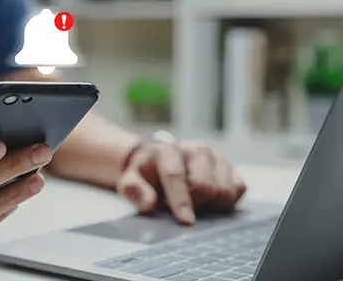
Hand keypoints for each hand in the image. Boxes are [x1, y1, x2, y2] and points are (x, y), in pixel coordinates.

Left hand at [116, 141, 246, 225]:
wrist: (162, 161)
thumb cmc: (147, 175)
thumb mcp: (131, 181)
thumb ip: (135, 191)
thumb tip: (149, 203)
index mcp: (168, 150)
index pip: (175, 175)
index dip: (181, 200)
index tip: (186, 221)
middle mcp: (196, 149)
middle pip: (204, 185)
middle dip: (193, 203)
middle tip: (180, 205)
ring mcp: (216, 157)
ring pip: (224, 189)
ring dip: (209, 203)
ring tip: (193, 200)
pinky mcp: (231, 167)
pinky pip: (238, 190)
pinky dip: (225, 200)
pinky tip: (209, 199)